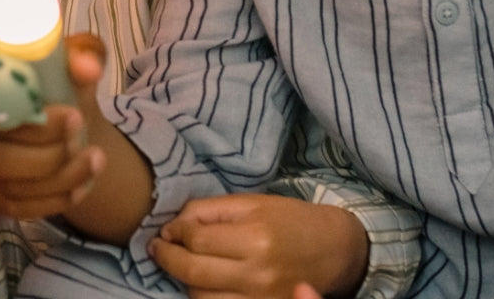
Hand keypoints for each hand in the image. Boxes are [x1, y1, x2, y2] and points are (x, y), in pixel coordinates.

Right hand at [0, 33, 107, 219]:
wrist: (56, 119)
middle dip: (49, 160)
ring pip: (8, 188)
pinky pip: (13, 208)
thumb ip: (84, 53)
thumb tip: (87, 67)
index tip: (75, 116)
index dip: (31, 122)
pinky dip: (52, 202)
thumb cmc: (57, 82)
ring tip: (97, 163)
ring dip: (60, 181)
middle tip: (93, 151)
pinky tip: (81, 187)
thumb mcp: (75, 59)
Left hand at [150, 194, 367, 298]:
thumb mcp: (253, 203)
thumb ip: (210, 211)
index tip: (165, 230)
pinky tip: (202, 282)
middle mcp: (258, 274)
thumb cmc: (292, 220)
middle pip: (193, 272)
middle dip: (167, 259)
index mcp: (256, 238)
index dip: (173, 233)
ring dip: (184, 280)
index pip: (196, 240)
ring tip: (183, 264)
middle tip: (158, 248)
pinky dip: (205, 297)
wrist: (335, 249)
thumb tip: (173, 226)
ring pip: (200, 298)